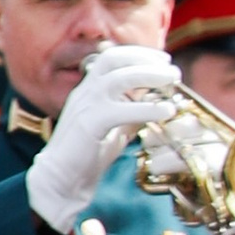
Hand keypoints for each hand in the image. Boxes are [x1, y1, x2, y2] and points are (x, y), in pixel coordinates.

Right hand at [23, 43, 181, 234]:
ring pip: (119, 77)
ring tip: (173, 80)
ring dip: (150, 75)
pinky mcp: (90, 123)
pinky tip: (166, 111)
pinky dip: (148, 108)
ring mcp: (86, 105)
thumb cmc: (88, 156)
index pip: (111, 58)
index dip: (138, 54)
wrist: (61, 180)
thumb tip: (155, 104)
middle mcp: (85, 91)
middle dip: (146, 58)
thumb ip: (132, 114)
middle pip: (114, 59)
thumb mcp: (115, 129)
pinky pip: (121, 109)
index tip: (162, 60)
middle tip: (171, 67)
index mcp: (88, 89)